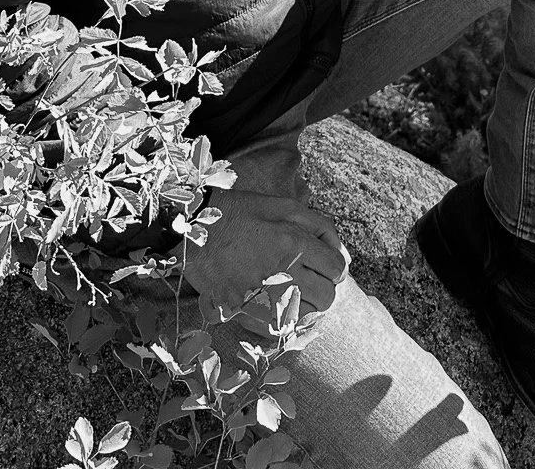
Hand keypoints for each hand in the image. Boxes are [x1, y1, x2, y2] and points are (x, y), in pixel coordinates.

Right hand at [179, 187, 349, 318]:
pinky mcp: (244, 312)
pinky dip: (283, 319)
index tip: (325, 264)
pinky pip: (280, 329)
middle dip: (325, 288)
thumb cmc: (240, 213)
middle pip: (327, 297)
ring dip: (307, 305)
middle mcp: (281, 271)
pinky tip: (275, 302)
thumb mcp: (282, 206)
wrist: (192, 230)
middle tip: (310, 278)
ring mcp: (262, 296)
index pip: (337, 269)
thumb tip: (342, 254)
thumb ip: (318, 226)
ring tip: (293, 289)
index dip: (335, 267)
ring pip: (306, 316)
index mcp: (292, 241)